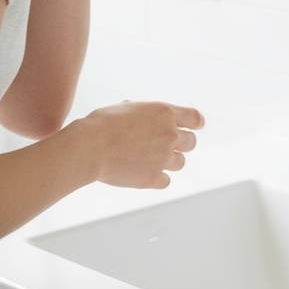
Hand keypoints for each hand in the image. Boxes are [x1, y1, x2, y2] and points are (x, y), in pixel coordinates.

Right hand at [81, 101, 204, 188]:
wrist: (91, 146)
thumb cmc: (103, 123)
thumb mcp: (128, 107)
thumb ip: (144, 113)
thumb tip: (144, 118)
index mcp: (165, 113)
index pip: (194, 118)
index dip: (196, 123)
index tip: (197, 126)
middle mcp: (170, 135)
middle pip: (191, 142)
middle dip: (183, 143)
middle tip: (173, 146)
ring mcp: (163, 157)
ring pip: (181, 162)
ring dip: (172, 161)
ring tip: (157, 160)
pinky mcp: (153, 178)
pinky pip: (166, 181)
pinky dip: (159, 178)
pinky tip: (149, 175)